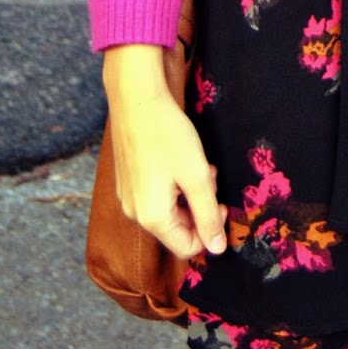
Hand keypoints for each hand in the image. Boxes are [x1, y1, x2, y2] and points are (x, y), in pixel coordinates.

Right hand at [103, 44, 227, 259]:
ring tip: (197, 164)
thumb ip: (208, 214)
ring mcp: (127, 196)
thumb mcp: (196, 175)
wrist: (136, 99)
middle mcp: (134, 213)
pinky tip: (179, 159)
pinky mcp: (126, 180)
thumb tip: (217, 250)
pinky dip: (172, 184)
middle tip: (209, 174)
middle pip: (177, 228)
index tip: (221, 201)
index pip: (187, 247)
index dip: (210, 230)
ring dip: (188, 193)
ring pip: (167, 210)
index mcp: (152, 218)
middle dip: (199, 207)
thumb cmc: (168, 135)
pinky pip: (154, 195)